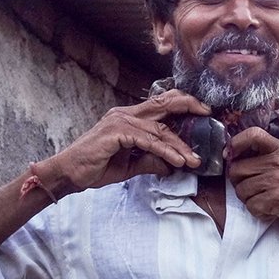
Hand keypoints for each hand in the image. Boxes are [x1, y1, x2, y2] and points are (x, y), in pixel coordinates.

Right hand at [44, 90, 208, 194]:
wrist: (70, 174)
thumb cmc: (97, 167)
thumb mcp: (131, 165)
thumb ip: (152, 161)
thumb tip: (173, 166)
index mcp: (129, 118)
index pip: (160, 105)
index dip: (182, 104)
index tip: (202, 110)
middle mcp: (125, 114)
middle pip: (163, 104)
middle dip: (188, 105)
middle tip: (208, 113)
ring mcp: (120, 121)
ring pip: (159, 129)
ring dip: (179, 145)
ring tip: (194, 160)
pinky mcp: (116, 133)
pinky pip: (147, 141)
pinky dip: (165, 151)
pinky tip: (178, 162)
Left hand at [227, 128, 278, 242]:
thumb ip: (273, 160)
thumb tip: (242, 161)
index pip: (252, 134)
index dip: (235, 143)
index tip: (232, 155)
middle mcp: (277, 162)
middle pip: (236, 169)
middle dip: (240, 183)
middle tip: (255, 192)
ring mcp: (275, 180)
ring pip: (241, 190)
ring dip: (251, 201)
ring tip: (268, 203)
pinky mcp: (275, 198)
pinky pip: (251, 206)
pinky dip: (260, 213)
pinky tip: (274, 212)